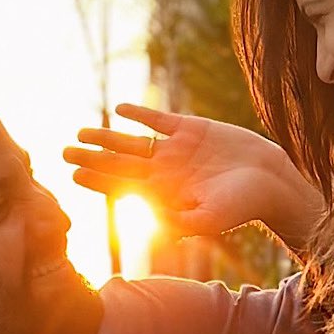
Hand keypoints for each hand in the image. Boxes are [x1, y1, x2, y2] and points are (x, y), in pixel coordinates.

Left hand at [63, 104, 323, 245]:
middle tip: (62, 152)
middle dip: (92, 158)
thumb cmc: (242, 207)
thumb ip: (182, 222)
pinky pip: (160, 121)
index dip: (98, 180)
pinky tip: (119, 109)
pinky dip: (140, 115)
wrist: (271, 181)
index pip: (124, 188)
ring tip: (81, 132)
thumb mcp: (211, 219)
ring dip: (107, 137)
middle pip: (120, 164)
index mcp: (165, 196)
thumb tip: (155, 225)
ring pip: (133, 143)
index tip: (74, 173)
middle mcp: (165, 174)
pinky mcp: (192, 130)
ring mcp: (177, 151)